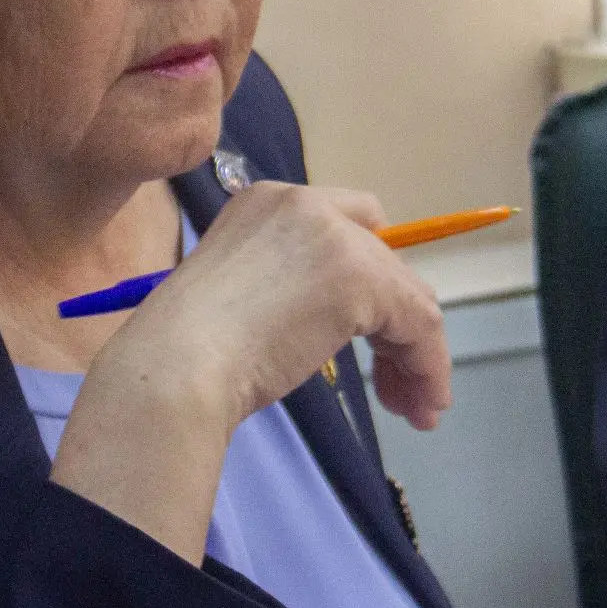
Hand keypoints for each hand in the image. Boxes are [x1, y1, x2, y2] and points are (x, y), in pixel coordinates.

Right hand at [49, 182, 450, 563]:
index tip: (372, 333)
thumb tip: (333, 316)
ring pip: (406, 292)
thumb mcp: (241, 295)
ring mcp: (335, 237)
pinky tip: (420, 404)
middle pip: (382, 258)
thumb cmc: (186, 348)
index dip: (368, 278)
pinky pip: (420, 322)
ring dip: (417, 352)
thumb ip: (286, 284)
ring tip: (414, 407)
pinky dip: (429, 366)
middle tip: (393, 385)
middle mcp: (304, 203)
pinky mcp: (362, 277)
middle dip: (394, 324)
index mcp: (264, 200)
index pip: (347, 224)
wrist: (177, 364)